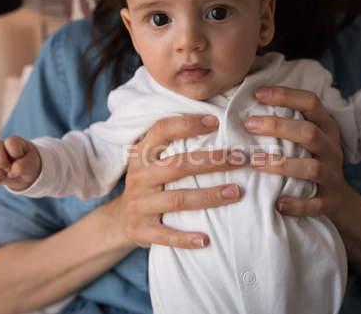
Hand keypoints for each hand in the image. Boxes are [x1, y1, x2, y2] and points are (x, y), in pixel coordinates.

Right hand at [0, 135, 41, 191]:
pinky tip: (1, 180)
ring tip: (8, 175)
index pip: (10, 142)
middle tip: (11, 168)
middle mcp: (0, 147)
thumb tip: (11, 171)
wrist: (26, 175)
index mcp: (13, 142)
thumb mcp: (32, 163)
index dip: (16, 153)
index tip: (21, 158)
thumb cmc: (29, 164)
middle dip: (3, 162)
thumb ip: (24, 165)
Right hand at [115, 114, 243, 249]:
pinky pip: (166, 236)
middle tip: (240, 159)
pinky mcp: (141, 230)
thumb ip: (174, 145)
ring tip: (235, 192)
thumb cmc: (150, 183)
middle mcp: (139, 177)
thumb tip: (217, 123)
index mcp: (142, 155)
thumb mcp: (152, 161)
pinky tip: (206, 239)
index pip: (161, 131)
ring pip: (177, 200)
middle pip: (177, 165)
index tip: (215, 122)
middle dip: (212, 161)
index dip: (187, 124)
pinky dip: (186, 238)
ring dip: (209, 196)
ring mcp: (139, 205)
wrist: (120, 220)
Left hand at [245, 87, 354, 221]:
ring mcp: (332, 176)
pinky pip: (315, 204)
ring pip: (312, 168)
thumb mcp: (306, 137)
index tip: (257, 94)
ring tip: (255, 162)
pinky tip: (277, 204)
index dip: (285, 96)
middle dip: (278, 127)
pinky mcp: (330, 202)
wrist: (339, 200)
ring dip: (282, 165)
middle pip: (309, 132)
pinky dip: (296, 204)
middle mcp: (331, 148)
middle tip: (248, 125)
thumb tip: (247, 101)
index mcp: (326, 127)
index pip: (311, 102)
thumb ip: (286, 121)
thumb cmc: (310, 159)